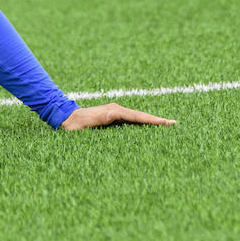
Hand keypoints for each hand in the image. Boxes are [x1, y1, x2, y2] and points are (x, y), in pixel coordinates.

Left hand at [59, 102, 176, 129]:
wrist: (65, 118)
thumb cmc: (73, 126)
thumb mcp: (84, 126)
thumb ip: (98, 121)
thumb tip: (114, 115)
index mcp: (113, 112)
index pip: (137, 117)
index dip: (152, 120)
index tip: (166, 123)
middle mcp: (116, 110)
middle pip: (141, 116)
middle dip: (157, 120)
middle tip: (175, 124)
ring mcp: (116, 113)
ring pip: (137, 118)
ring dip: (151, 122)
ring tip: (168, 127)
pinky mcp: (113, 117)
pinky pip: (131, 121)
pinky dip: (142, 124)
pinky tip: (150, 130)